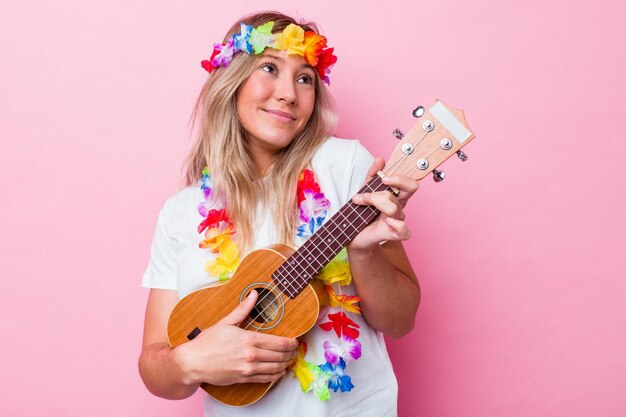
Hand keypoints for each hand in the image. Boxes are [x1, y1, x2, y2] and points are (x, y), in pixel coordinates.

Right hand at [174, 291, 297, 385]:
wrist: (193, 363)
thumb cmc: (207, 342)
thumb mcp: (225, 322)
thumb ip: (242, 309)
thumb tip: (254, 294)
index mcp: (249, 340)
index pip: (279, 343)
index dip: (291, 343)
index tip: (295, 341)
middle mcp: (251, 356)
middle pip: (280, 356)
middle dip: (291, 353)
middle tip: (295, 350)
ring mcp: (248, 369)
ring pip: (275, 369)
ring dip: (286, 365)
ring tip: (290, 360)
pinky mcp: (244, 379)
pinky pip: (266, 379)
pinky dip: (276, 376)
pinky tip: (279, 371)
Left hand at [349, 157, 418, 249]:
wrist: (353, 236)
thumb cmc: (361, 214)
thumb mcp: (364, 189)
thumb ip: (372, 174)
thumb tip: (380, 159)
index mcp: (396, 196)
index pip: (410, 183)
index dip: (401, 177)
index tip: (383, 177)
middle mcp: (400, 206)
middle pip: (410, 189)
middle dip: (392, 183)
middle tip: (373, 188)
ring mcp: (398, 220)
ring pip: (393, 206)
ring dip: (374, 201)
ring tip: (360, 202)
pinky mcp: (395, 234)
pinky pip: (403, 228)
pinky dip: (394, 223)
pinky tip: (384, 221)